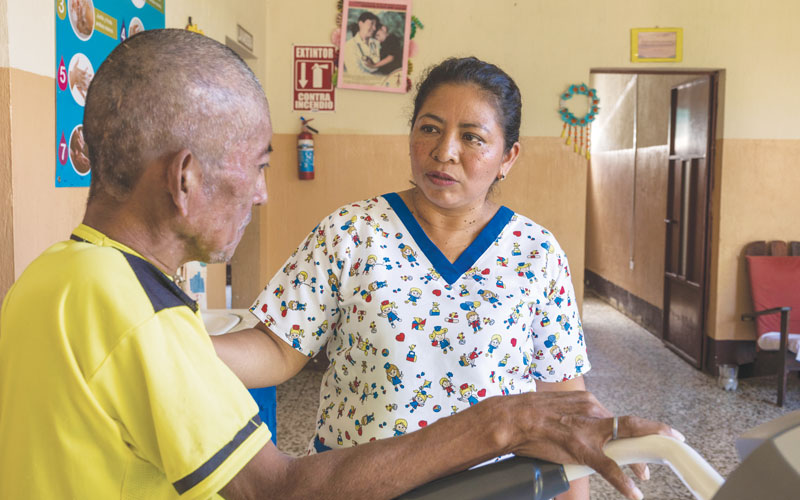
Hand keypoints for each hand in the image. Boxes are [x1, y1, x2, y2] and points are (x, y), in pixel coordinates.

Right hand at [503, 391, 682, 499]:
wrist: (511, 419)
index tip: (641, 435)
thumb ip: (572, 417)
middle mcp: (592, 411)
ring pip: (624, 443)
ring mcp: (588, 431)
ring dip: (638, 460)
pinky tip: (632, 493)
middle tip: (674, 440)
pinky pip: (609, 467)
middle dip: (654, 432)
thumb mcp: (556, 408)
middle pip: (629, 424)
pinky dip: (622, 481)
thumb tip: (577, 430)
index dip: (631, 429)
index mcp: (586, 401)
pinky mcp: (582, 449)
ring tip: (646, 474)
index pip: (614, 416)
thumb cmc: (526, 415)